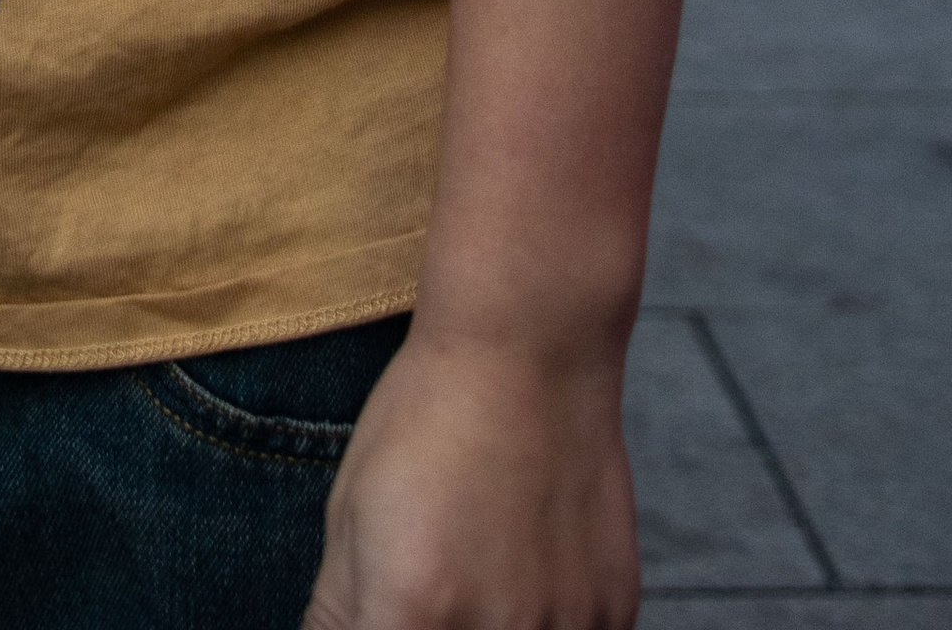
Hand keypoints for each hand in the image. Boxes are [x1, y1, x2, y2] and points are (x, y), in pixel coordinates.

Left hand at [304, 331, 639, 629]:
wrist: (529, 349)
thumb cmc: (426, 418)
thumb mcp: (350, 513)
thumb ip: (337, 614)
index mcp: (409, 612)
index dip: (379, 629)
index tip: (385, 608)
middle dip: (430, 624)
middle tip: (436, 581)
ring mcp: (565, 629)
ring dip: (493, 626)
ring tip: (483, 567)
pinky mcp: (614, 612)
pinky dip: (546, 622)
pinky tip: (529, 568)